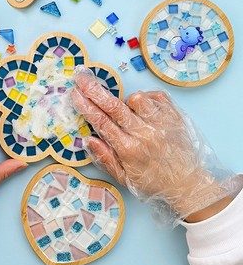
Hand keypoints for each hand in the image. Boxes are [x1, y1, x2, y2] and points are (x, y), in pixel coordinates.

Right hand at [71, 69, 234, 223]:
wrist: (190, 186)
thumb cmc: (154, 184)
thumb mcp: (125, 179)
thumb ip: (105, 158)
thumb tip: (88, 140)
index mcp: (129, 150)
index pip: (102, 123)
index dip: (86, 106)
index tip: (75, 94)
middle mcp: (145, 134)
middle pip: (115, 106)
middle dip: (95, 90)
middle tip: (82, 78)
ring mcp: (161, 124)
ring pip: (137, 98)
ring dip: (126, 100)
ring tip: (126, 110)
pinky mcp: (175, 117)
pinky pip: (157, 96)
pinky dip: (147, 98)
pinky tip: (143, 108)